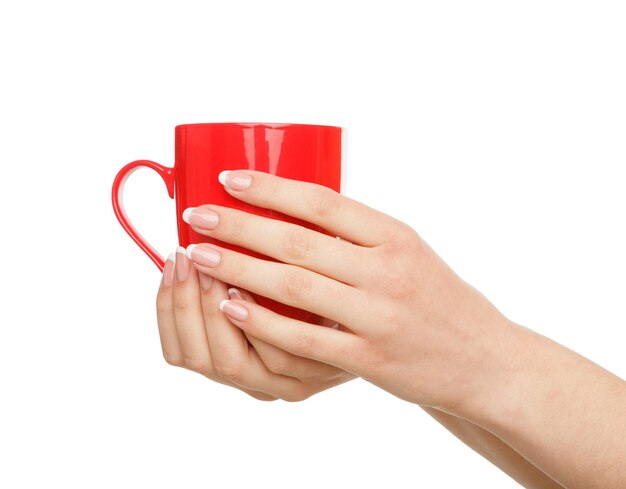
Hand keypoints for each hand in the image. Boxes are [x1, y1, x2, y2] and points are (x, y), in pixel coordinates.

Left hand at [183, 170, 511, 412]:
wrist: (482, 357)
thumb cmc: (437, 297)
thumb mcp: (408, 251)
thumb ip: (358, 233)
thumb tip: (293, 207)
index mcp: (395, 236)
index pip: (323, 201)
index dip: (271, 188)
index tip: (230, 179)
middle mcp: (387, 271)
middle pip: (298, 242)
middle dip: (240, 225)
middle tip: (198, 215)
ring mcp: (377, 316)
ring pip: (294, 287)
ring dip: (240, 268)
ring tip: (202, 254)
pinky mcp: (369, 358)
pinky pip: (304, 338)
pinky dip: (262, 320)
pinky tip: (230, 305)